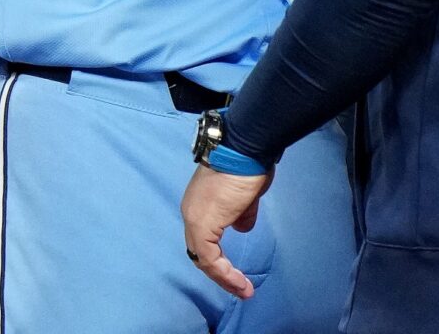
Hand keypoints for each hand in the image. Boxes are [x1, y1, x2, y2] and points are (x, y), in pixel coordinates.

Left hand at [181, 164, 274, 298]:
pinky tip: (239, 282)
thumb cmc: (247, 166)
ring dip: (224, 277)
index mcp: (199, 204)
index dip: (219, 258)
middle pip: (199, 252)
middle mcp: (191, 212)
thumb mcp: (246, 195)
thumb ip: (242, 213)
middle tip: (239, 287)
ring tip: (243, 290)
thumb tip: (242, 225)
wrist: (244, 150)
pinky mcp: (203, 225)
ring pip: (203, 258)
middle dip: (220, 273)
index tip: (237, 272)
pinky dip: (225, 273)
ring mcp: (194, 219)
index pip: (203, 238)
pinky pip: (210, 258)